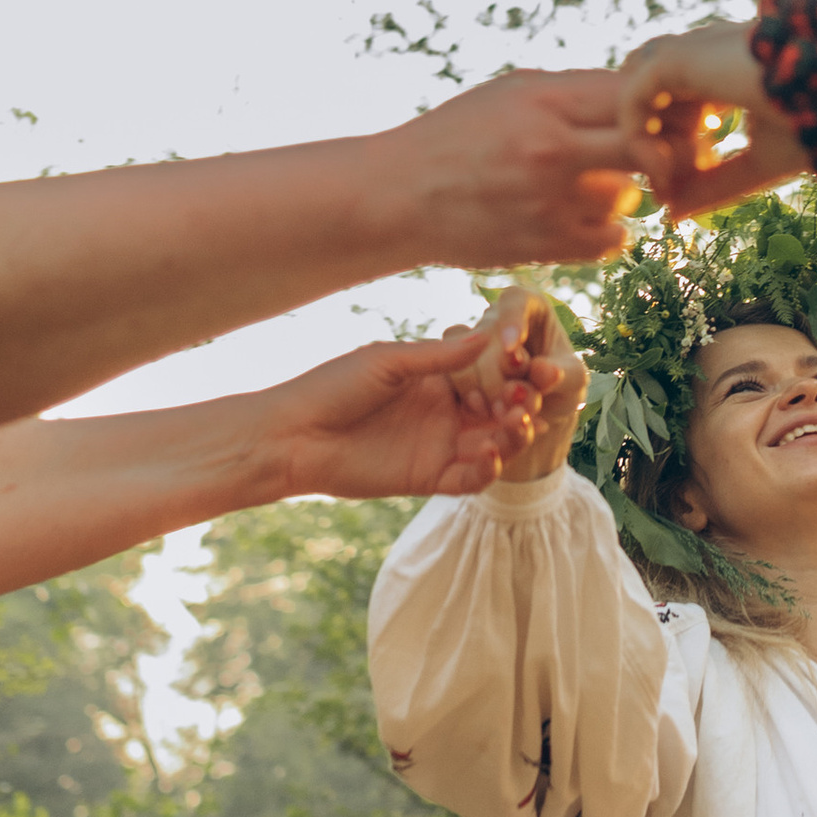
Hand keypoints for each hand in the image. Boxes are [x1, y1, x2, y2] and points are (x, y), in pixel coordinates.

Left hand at [253, 324, 566, 503]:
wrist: (294, 435)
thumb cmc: (334, 387)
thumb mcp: (388, 362)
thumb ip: (439, 356)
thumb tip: (490, 337)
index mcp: (438, 378)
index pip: (488, 374)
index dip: (509, 373)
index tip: (522, 368)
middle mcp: (445, 412)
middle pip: (499, 410)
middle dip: (518, 405)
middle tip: (523, 401)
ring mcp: (440, 446)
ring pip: (494, 444)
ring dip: (512, 435)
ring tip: (514, 425)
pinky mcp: (429, 478)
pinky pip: (471, 478)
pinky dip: (488, 469)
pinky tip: (489, 453)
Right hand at [397, 68, 642, 266]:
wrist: (399, 195)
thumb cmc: (459, 134)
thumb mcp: (512, 91)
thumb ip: (576, 90)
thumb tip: (646, 93)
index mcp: (546, 100)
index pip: (636, 97)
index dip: (658, 106)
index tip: (655, 116)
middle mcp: (552, 149)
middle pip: (650, 149)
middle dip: (660, 152)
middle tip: (652, 156)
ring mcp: (549, 201)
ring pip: (629, 197)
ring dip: (618, 194)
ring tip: (584, 186)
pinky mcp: (544, 246)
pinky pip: (611, 239)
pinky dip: (606, 231)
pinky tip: (580, 217)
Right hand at [454, 286, 590, 481]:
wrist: (541, 409)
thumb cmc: (562, 384)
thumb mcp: (574, 381)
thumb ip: (563, 375)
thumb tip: (544, 371)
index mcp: (529, 305)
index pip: (516, 301)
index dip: (511, 321)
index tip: (511, 349)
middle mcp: (496, 316)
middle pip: (486, 337)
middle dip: (500, 375)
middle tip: (515, 402)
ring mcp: (470, 338)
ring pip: (462, 358)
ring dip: (482, 390)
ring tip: (502, 412)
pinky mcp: (452, 363)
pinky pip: (449, 374)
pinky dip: (466, 396)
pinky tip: (483, 412)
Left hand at [616, 26, 806, 220]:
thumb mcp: (759, 163)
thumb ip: (713, 185)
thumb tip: (671, 213)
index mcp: (723, 68)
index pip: (670, 98)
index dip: (668, 145)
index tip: (680, 187)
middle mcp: (702, 51)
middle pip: (646, 95)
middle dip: (648, 142)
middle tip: (668, 184)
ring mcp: (689, 51)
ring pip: (632, 95)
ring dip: (641, 143)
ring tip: (667, 179)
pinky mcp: (678, 58)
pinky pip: (632, 99)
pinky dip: (637, 139)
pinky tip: (662, 170)